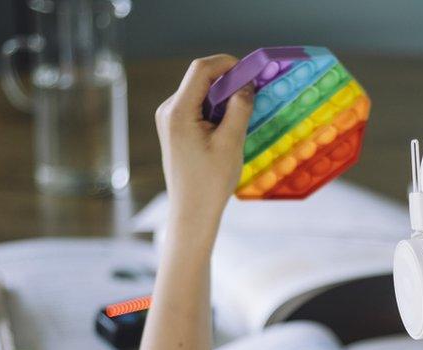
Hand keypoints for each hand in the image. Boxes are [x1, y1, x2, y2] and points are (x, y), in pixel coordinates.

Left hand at [155, 54, 253, 232]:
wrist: (192, 211)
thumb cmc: (210, 182)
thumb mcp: (231, 143)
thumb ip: (239, 109)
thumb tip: (246, 85)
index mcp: (178, 112)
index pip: (201, 70)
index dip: (227, 63)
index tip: (251, 72)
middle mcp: (169, 110)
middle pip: (200, 79)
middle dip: (228, 81)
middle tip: (253, 93)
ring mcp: (170, 119)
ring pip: (200, 93)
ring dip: (224, 97)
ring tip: (243, 114)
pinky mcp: (176, 129)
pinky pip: (198, 107)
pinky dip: (217, 109)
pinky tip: (231, 126)